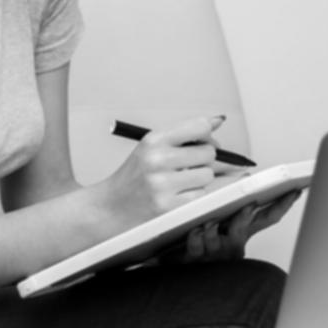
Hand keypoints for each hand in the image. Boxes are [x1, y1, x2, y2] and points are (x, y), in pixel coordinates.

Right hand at [101, 115, 227, 225]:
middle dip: (206, 159)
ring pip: (208, 175)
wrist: (109, 207)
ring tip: (183, 182)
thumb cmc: (134, 176)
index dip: (208, 135)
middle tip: (192, 165)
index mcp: (154, 140)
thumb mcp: (151, 147)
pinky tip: (179, 195)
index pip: (200, 127)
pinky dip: (195, 196)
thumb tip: (218, 120)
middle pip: (209, 152)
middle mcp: (158, 160)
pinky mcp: (168, 207)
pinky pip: (201, 196)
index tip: (206, 141)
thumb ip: (184, 134)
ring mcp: (163, 185)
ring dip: (201, 180)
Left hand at [175, 189, 301, 263]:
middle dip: (246, 216)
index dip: (284, 204)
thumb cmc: (200, 240)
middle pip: (246, 228)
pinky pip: (197, 247)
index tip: (295, 190)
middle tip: (249, 204)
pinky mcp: (197, 260)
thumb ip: (235, 203)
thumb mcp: (222, 220)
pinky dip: (196, 238)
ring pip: (217, 240)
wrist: (178, 262)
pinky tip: (194, 231)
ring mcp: (215, 254)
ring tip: (209, 221)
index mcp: (243, 231)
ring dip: (214, 230)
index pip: (270, 216)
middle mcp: (233, 244)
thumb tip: (246, 177)